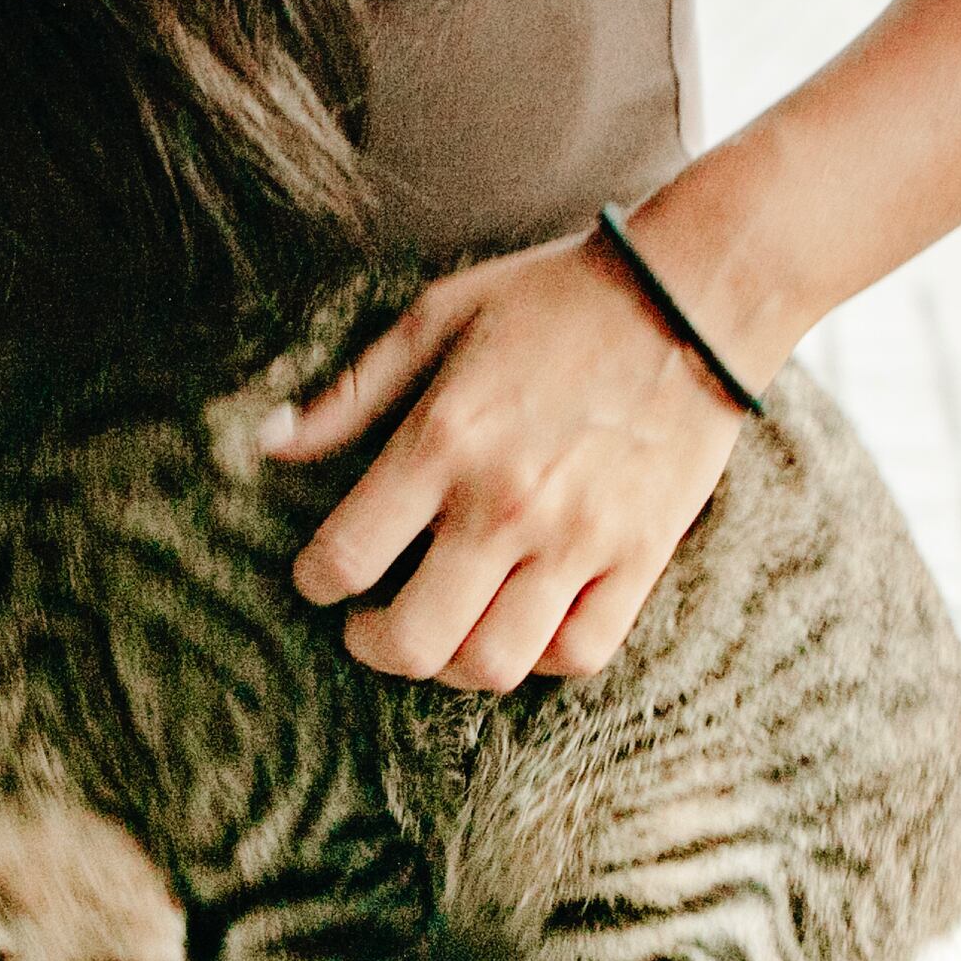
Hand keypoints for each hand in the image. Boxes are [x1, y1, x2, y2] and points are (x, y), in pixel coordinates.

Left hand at [263, 238, 747, 689]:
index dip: (315, 582)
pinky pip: (578, 653)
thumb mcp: (439, 317)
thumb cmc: (557, 299)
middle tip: (369, 625)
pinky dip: (537, 659)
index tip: (319, 577)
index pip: (345, 557)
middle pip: (414, 640)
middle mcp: (505, 503)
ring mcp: (578, 540)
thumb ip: (352, 391)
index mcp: (443, 441)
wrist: (691, 295)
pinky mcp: (639, 557)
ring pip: (493, 664)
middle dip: (372, 645)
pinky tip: (518, 626)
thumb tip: (270, 442)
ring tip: (441, 633)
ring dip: (450, 665)